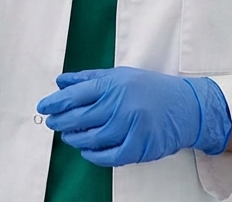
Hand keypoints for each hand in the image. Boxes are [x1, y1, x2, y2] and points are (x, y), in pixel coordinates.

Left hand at [36, 67, 231, 166]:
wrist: (187, 107)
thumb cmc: (152, 89)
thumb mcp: (120, 75)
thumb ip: (88, 79)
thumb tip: (61, 82)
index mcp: (113, 85)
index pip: (75, 94)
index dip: (55, 102)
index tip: (44, 107)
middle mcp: (120, 105)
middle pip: (80, 117)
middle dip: (61, 121)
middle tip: (52, 123)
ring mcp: (130, 127)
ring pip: (92, 138)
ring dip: (75, 138)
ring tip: (68, 136)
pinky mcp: (139, 146)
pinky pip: (109, 155)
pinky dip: (94, 155)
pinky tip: (87, 150)